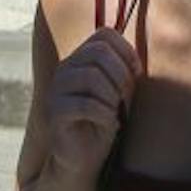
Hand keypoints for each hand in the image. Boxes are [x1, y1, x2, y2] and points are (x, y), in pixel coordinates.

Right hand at [43, 28, 140, 179]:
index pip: (104, 34)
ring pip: (91, 76)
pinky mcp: (55, 112)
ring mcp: (56, 89)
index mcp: (80, 58)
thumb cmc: (105, 121)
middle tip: (124, 99)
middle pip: (99, 52)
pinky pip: (85, 104)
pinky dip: (104, 115)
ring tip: (114, 112)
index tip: (136, 74)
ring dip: (112, 96)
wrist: (85, 157)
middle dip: (120, 75)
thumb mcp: (119, 91)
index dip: (127, 50)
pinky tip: (108, 124)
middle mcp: (65, 68)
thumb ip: (123, 70)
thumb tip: (135, 60)